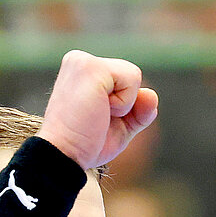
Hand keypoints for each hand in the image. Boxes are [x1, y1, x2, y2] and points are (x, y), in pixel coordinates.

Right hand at [37, 50, 158, 169]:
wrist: (64, 156)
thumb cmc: (85, 145)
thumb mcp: (120, 127)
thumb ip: (139, 111)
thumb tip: (151, 94)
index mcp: (82, 71)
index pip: (124, 80)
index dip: (122, 106)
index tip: (95, 120)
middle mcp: (80, 60)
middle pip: (131, 76)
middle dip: (125, 104)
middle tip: (96, 120)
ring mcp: (84, 61)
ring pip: (134, 74)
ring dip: (124, 104)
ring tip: (96, 114)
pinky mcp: (91, 67)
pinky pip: (132, 79)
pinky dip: (124, 103)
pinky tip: (100, 109)